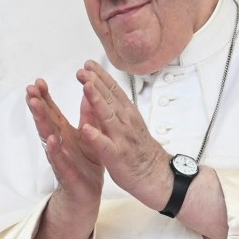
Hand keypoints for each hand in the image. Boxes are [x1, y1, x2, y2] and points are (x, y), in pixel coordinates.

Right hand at [26, 77, 104, 213]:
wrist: (87, 193)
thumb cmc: (87, 163)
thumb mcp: (89, 135)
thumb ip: (87, 115)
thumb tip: (88, 92)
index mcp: (65, 133)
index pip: (52, 112)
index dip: (45, 97)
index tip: (38, 82)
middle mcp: (59, 143)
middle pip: (46, 121)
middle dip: (38, 105)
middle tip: (30, 89)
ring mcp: (61, 158)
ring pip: (49, 137)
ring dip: (41, 122)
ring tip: (35, 107)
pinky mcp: (67, 173)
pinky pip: (60, 161)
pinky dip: (56, 151)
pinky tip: (52, 141)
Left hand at [73, 60, 171, 209]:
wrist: (156, 174)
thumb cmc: (140, 150)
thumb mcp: (129, 123)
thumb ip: (116, 107)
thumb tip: (103, 88)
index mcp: (126, 114)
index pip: (113, 90)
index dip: (101, 76)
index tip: (88, 64)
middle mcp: (125, 122)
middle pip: (109, 98)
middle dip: (95, 83)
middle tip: (83, 70)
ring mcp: (122, 138)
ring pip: (108, 116)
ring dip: (97, 101)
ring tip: (86, 87)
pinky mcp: (117, 156)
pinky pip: (105, 146)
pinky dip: (96, 137)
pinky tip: (86, 129)